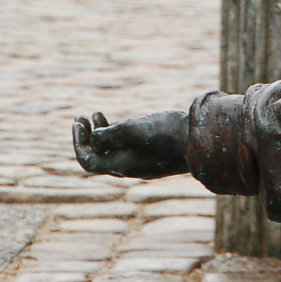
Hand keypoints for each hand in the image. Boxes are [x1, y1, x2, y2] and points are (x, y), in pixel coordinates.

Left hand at [73, 109, 189, 178]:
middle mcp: (130, 167)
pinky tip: (121, 119)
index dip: (79, 143)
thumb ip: (110, 135)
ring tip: (95, 114)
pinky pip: (128, 147)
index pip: (89, 161)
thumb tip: (94, 139)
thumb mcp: (134, 130)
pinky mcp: (154, 153)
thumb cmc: (168, 134)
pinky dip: (118, 133)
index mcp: (122, 165)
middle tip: (81, 117)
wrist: (201, 140)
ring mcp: (142, 161)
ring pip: (113, 150)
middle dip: (87, 138)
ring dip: (101, 133)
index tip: (78, 122)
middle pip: (99, 156)